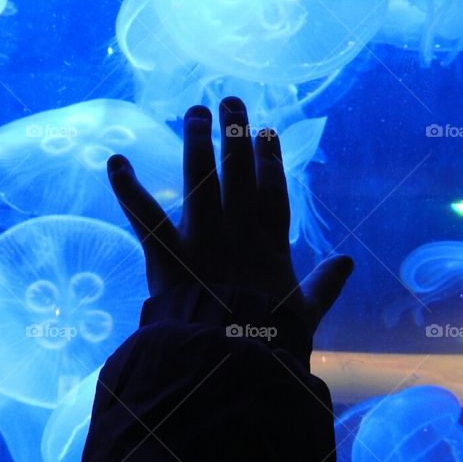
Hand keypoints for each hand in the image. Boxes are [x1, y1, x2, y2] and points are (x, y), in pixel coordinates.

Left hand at [106, 96, 352, 357]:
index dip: (270, 158)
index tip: (267, 131)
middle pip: (238, 171)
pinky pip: (145, 215)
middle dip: (234, 133)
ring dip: (196, 142)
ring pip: (200, 178)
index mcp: (270, 243)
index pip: (272, 189)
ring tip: (194, 112)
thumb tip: (348, 262)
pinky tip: (114, 160)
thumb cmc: (271, 341)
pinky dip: (127, 188)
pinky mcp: (168, 252)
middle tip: (230, 101)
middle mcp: (237, 229)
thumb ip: (325, 285)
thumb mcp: (305, 313)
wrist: (233, 360)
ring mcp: (202, 237)